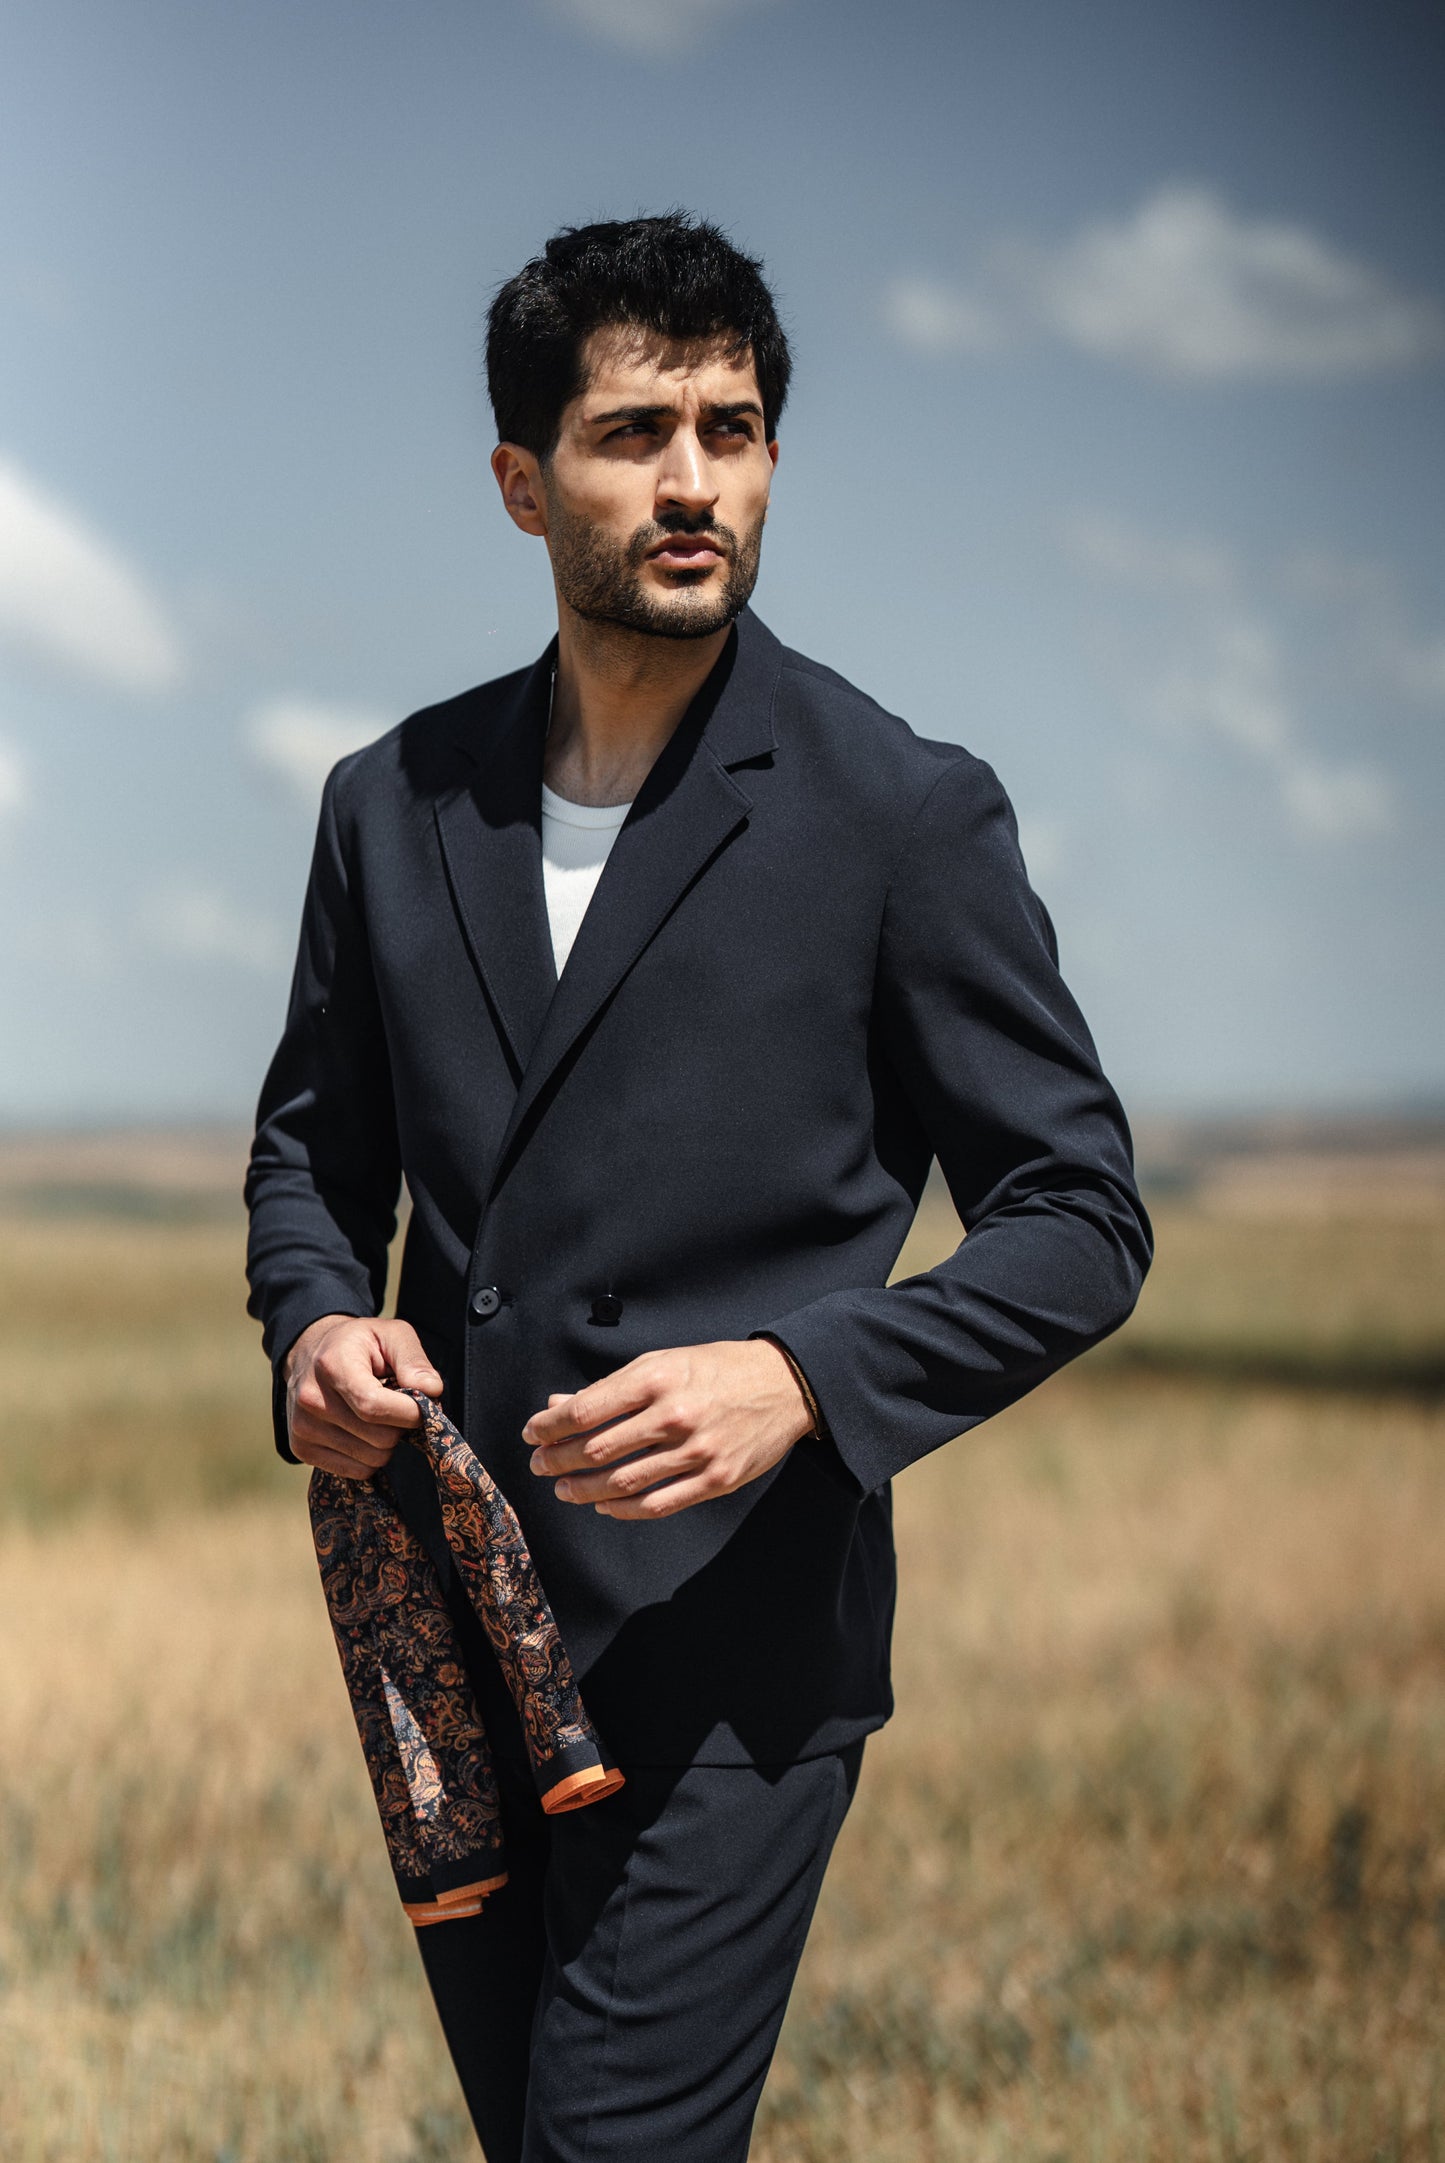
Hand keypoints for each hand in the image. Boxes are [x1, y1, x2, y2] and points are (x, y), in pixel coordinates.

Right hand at [284, 1314, 441, 1478]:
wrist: (310, 1353)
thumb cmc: (358, 1343)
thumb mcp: (392, 1334)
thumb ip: (414, 1360)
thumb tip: (432, 1391)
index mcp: (332, 1365)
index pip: (374, 1407)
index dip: (409, 1413)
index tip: (423, 1404)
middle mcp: (311, 1399)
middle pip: (379, 1438)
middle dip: (400, 1426)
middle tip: (397, 1405)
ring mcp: (303, 1428)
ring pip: (372, 1459)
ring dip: (386, 1442)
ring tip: (376, 1414)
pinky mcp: (302, 1449)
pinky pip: (357, 1471)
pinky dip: (370, 1456)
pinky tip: (362, 1430)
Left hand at [523, 1339, 813, 1520]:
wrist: (784, 1384)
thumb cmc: (717, 1368)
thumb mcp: (663, 1363)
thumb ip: (611, 1388)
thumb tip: (558, 1406)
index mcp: (657, 1378)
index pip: (586, 1409)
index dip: (551, 1426)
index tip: (534, 1433)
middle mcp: (674, 1415)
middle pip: (598, 1449)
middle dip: (558, 1460)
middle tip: (540, 1465)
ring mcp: (696, 1451)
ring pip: (622, 1482)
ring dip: (583, 1489)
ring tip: (564, 1489)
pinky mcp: (715, 1479)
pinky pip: (657, 1504)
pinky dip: (622, 1509)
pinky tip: (604, 1505)